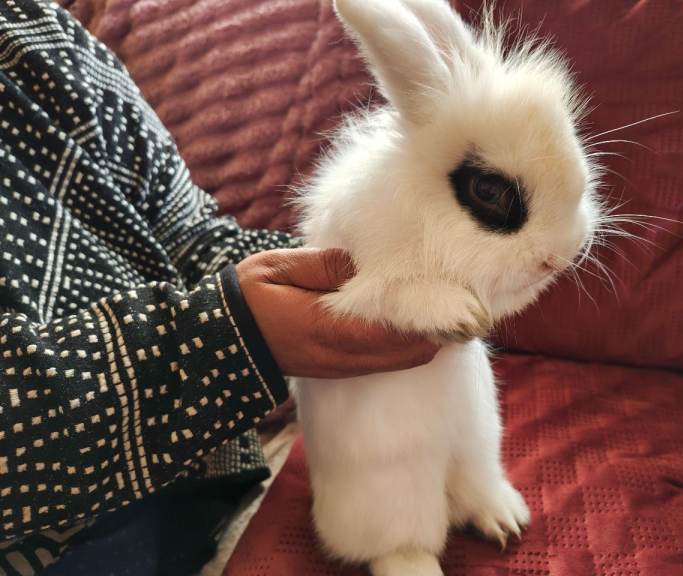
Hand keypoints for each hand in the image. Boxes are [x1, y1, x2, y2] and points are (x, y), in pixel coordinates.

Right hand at [235, 248, 439, 377]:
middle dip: (436, 328)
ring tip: (439, 305)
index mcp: (327, 327)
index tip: (454, 294)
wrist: (221, 341)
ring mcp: (342, 366)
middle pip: (409, 352)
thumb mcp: (280, 267)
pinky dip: (405, 346)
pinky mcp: (340, 369)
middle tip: (455, 296)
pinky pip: (385, 363)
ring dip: (423, 338)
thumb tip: (364, 261)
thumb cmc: (249, 296)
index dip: (429, 316)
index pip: (394, 329)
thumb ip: (324, 264)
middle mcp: (342, 355)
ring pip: (402, 361)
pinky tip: (410, 320)